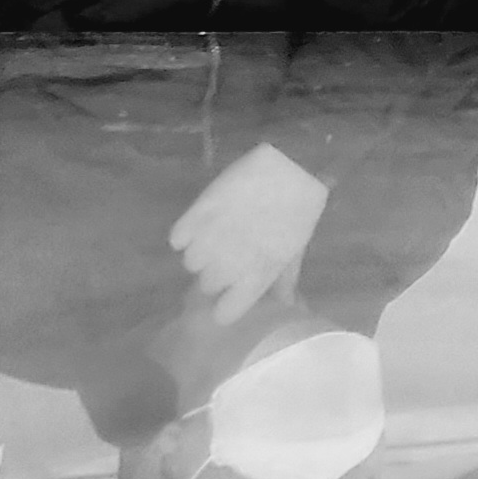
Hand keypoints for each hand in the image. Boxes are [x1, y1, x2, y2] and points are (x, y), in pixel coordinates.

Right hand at [169, 142, 331, 318]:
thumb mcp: (295, 249)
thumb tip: (283, 306)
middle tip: (228, 257)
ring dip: (201, 253)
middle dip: (215, 274)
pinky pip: (177, 237)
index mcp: (256, 276)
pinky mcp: (199, 211)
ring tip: (216, 238)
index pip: (225, 313)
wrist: (294, 165)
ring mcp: (212, 237)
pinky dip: (185, 234)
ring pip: (190, 263)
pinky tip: (199, 225)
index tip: (228, 296)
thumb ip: (282, 281)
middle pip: (206, 286)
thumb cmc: (300, 211)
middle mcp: (230, 263)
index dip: (225, 306)